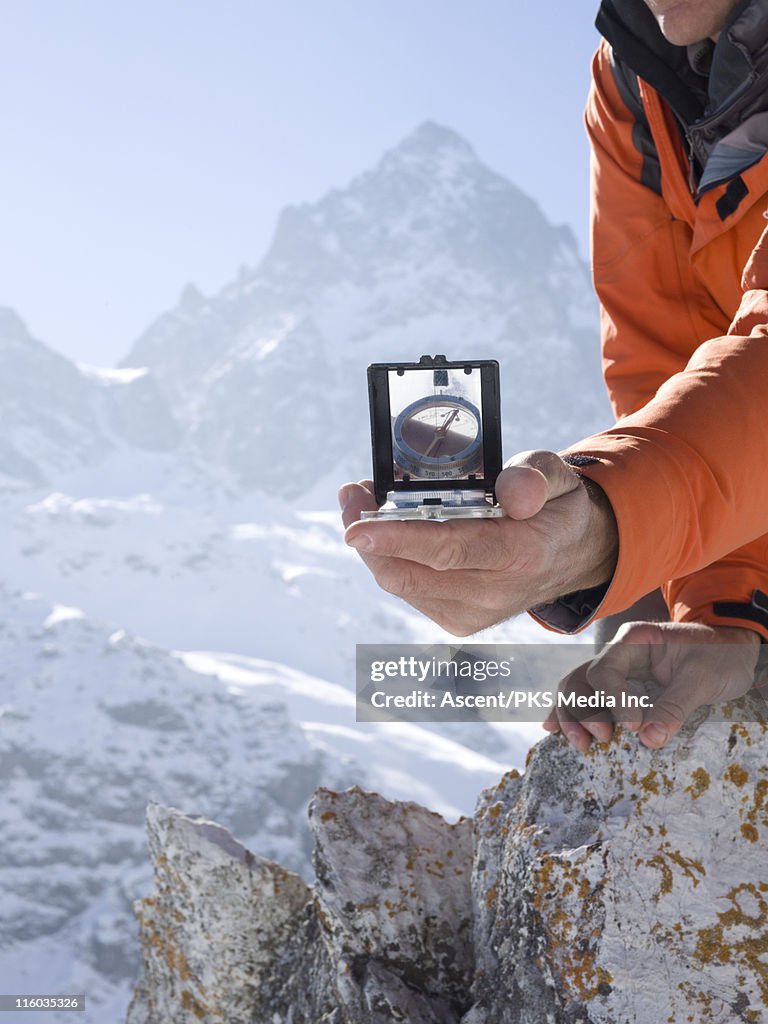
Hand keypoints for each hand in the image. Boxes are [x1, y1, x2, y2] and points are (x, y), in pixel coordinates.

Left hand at [337, 450, 617, 635]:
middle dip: (368, 537)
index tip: (355, 528)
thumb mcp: (559, 477)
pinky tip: (388, 533)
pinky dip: (390, 561)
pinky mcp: (458, 620)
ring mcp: (474, 613)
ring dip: (373, 547)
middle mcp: (494, 592)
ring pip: (401, 584)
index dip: (396, 538)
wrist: (571, 557)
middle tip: (351, 495)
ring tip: (364, 505)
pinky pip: (409, 590)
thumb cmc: (554, 509)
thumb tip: (512, 493)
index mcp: (519, 553)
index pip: (448, 549)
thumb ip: (536, 475)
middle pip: (410, 572)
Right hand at [543, 621, 760, 751]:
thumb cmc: (721, 656)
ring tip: (581, 745)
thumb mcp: (703, 678)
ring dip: (572, 716)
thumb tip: (648, 740)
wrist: (735, 651)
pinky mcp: (621, 689)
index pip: (607, 670)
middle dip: (582, 710)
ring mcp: (617, 671)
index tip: (633, 726)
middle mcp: (618, 653)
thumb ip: (675, 705)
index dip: (614, 700)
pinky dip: (571, 714)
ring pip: (578, 689)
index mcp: (634, 639)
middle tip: (602, 739)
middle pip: (582, 679)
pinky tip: (554, 730)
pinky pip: (588, 698)